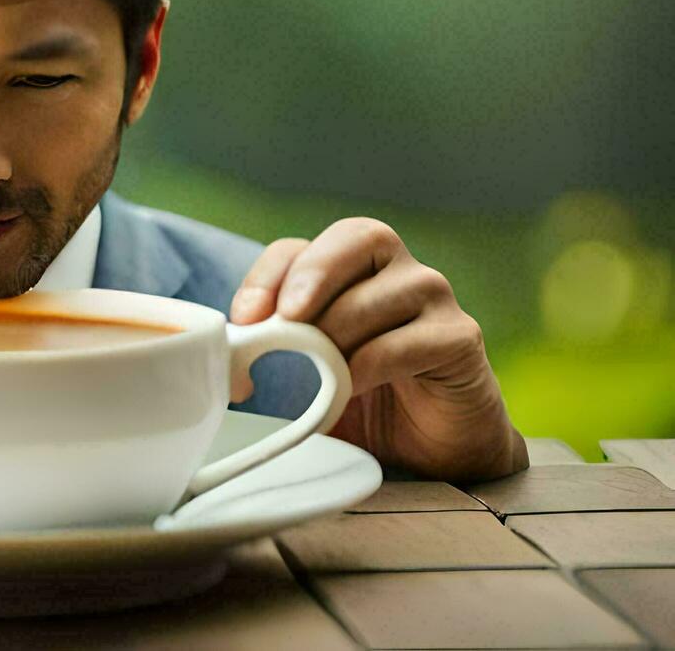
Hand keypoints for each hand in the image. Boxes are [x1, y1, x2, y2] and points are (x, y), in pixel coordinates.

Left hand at [230, 217, 528, 481]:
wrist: (428, 451)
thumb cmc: (363, 401)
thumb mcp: (307, 374)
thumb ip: (273, 354)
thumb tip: (228, 360)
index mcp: (349, 270)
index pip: (300, 248)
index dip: (269, 274)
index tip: (244, 318)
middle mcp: (396, 271)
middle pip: (357, 237)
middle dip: (313, 272)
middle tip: (287, 317)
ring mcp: (434, 299)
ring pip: (382, 292)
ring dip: (341, 331)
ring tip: (327, 371)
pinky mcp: (460, 338)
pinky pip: (411, 338)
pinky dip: (373, 362)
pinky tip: (356, 385)